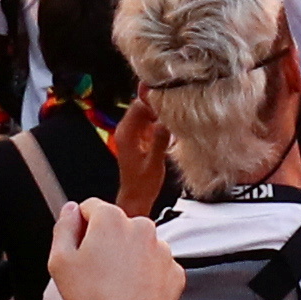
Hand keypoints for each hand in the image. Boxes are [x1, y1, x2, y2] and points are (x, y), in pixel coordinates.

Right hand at [45, 197, 183, 299]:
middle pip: (116, 225)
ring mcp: (161, 247)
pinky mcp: (173, 268)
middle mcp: (141, 226)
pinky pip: (154, 264)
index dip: (80, 226)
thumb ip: (63, 228)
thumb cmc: (95, 299)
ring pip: (137, 244)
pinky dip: (144, 273)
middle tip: (95, 270)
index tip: (79, 245)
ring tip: (115, 284)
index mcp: (111, 219)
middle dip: (105, 241)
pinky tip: (132, 290)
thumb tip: (69, 211)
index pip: (90, 207)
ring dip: (127, 257)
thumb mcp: (61, 262)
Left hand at [109, 96, 168, 217]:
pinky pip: (146, 122)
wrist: (136, 197)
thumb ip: (160, 141)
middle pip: (140, 106)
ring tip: (174, 118)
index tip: (171, 103)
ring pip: (144, 113)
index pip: (138, 106)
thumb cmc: (143, 184)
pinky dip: (157, 122)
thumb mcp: (155, 163)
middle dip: (158, 106)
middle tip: (176, 109)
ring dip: (158, 114)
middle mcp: (125, 131)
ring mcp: (130, 134)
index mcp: (126, 134)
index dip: (154, 102)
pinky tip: (169, 128)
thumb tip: (166, 122)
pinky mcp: (136, 138)